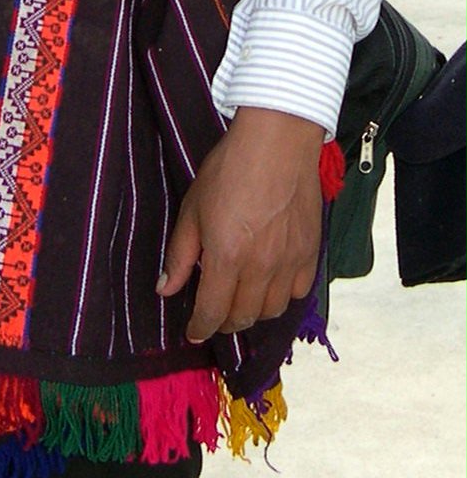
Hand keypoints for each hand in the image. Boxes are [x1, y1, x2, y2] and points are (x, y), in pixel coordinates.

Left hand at [160, 106, 324, 342]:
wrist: (277, 144)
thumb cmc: (228, 170)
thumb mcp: (192, 209)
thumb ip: (180, 255)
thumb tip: (166, 290)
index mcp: (227, 258)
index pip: (212, 311)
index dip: (200, 327)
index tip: (193, 332)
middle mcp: (261, 268)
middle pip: (244, 317)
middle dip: (224, 322)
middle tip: (213, 314)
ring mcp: (290, 263)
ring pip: (273, 310)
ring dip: (253, 313)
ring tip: (240, 301)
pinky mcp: (311, 253)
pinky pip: (300, 293)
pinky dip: (283, 297)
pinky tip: (271, 285)